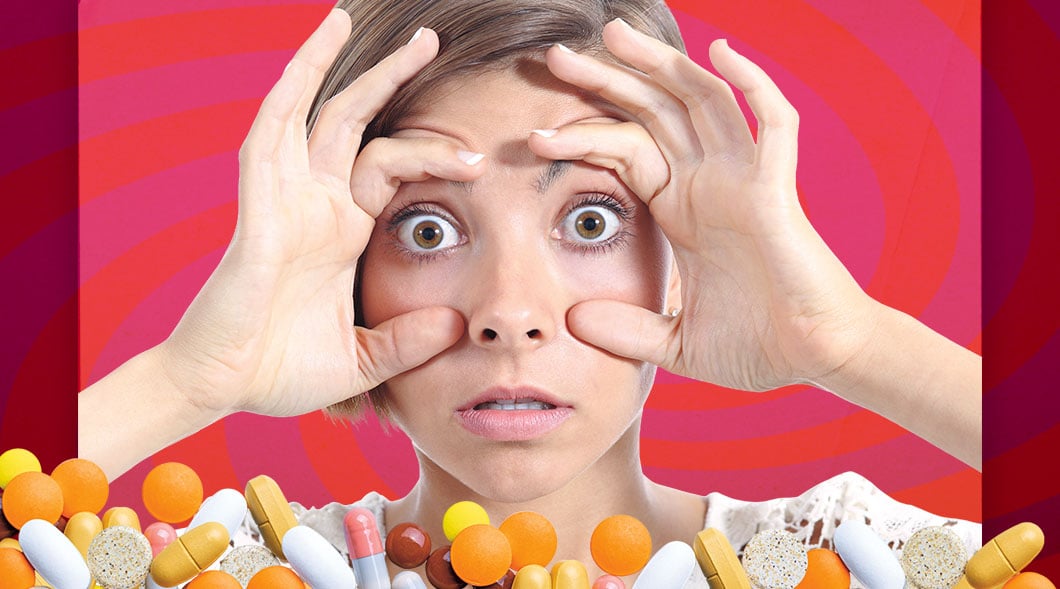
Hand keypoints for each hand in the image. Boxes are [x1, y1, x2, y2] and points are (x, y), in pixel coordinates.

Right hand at [160, 11, 482, 416]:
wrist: (227, 390)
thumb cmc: (283, 372)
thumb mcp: (365, 357)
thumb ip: (408, 341)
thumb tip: (455, 324)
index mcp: (341, 233)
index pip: (391, 168)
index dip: (433, 153)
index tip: (477, 158)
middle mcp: (315, 206)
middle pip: (355, 123)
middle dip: (390, 78)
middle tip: (429, 39)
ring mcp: (285, 201)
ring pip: (312, 115)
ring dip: (329, 65)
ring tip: (348, 18)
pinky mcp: (259, 208)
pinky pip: (271, 138)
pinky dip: (289, 94)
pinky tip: (310, 57)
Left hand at [529, 20, 877, 391]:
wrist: (817, 363)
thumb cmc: (758, 348)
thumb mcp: (676, 342)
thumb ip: (628, 331)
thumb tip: (574, 322)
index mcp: (681, 210)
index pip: (624, 151)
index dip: (582, 136)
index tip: (534, 135)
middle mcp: (708, 184)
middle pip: (652, 113)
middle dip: (606, 81)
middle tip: (556, 57)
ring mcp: (743, 181)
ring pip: (700, 102)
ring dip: (660, 65)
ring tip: (614, 35)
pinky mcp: (777, 191)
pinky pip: (772, 123)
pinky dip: (752, 83)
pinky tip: (722, 51)